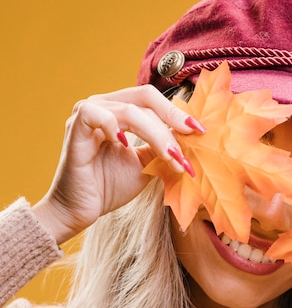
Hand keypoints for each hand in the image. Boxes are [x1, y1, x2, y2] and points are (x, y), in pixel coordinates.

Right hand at [33, 85, 204, 243]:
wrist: (80, 210)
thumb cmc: (109, 187)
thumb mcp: (146, 165)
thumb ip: (162, 148)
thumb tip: (191, 140)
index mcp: (119, 110)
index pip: (154, 100)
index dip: (178, 113)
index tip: (201, 132)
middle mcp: (104, 105)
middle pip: (145, 97)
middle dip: (172, 119)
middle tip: (191, 138)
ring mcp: (87, 113)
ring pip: (131, 111)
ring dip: (156, 135)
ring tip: (171, 158)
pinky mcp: (75, 127)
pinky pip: (97, 114)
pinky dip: (115, 127)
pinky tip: (127, 146)